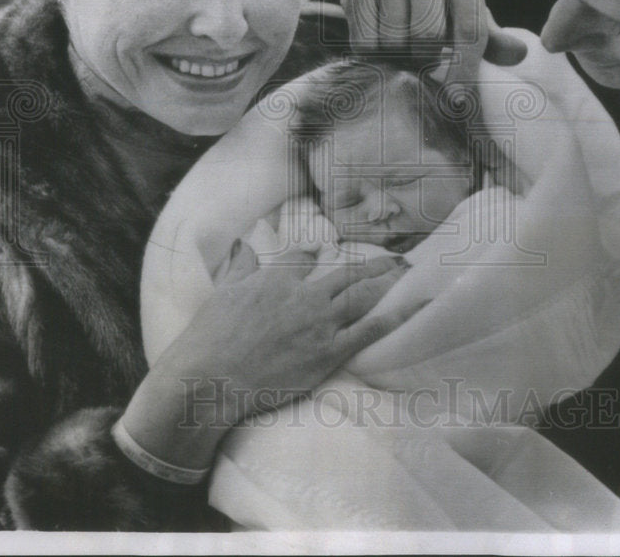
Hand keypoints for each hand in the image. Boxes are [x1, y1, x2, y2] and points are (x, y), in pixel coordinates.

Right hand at [121, 241, 418, 468]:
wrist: (210, 377)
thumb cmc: (211, 336)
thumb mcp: (224, 292)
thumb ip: (241, 266)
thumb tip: (245, 242)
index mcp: (277, 278)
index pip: (306, 258)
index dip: (320, 254)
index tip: (332, 252)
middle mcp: (303, 295)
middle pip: (346, 272)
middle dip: (373, 264)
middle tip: (396, 258)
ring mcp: (318, 323)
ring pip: (361, 296)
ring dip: (388, 283)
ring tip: (408, 274)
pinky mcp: (327, 352)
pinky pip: (367, 332)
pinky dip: (390, 319)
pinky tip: (408, 309)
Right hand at [339, 0, 526, 75]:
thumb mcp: (467, 11)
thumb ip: (491, 38)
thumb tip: (521, 56)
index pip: (468, 29)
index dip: (465, 71)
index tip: (460, 101)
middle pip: (426, 37)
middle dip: (426, 59)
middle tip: (425, 61)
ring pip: (391, 41)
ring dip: (398, 56)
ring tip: (403, 48)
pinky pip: (363, 41)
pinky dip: (372, 53)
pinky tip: (380, 41)